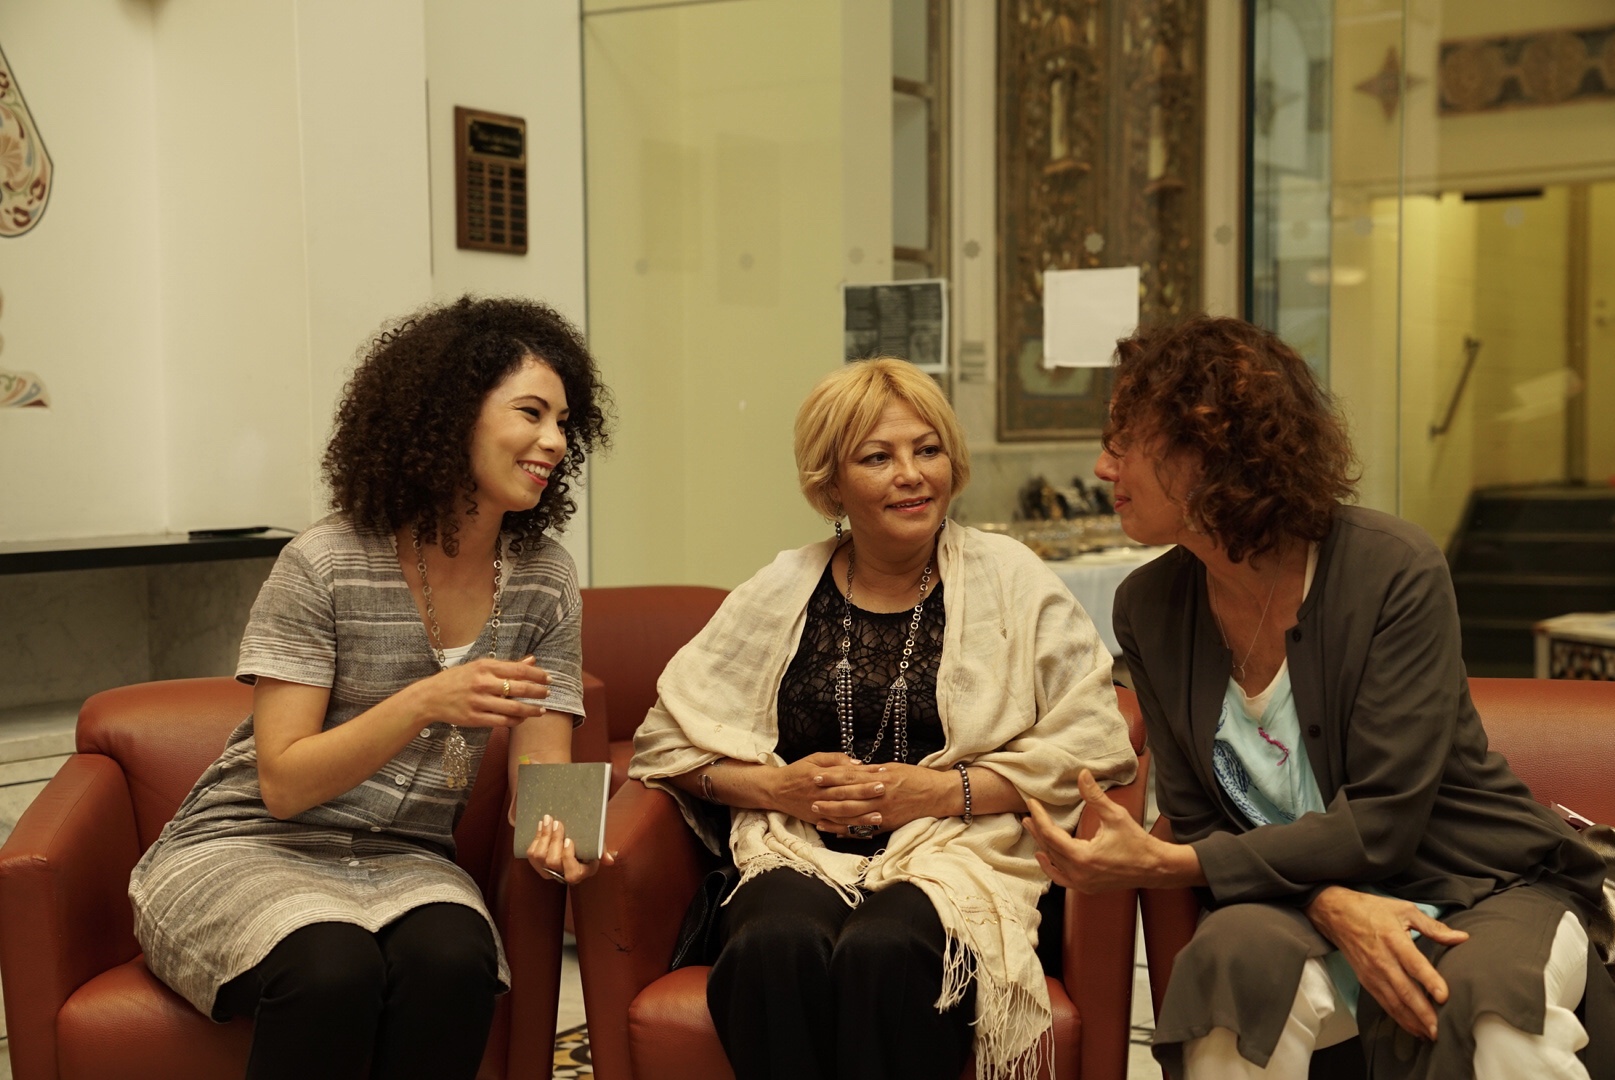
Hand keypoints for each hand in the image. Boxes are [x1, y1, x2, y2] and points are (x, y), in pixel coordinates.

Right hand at [409, 656, 550, 728]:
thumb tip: (532, 661)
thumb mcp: (480, 666)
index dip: (537, 675)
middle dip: (538, 692)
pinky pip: (502, 722)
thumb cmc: (458, 679)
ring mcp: (478, 702)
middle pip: (519, 689)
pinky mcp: (475, 718)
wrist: (431, 697)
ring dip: (531, 710)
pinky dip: (516, 721)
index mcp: (485, 667)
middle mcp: (482, 683)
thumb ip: (506, 666)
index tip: (549, 679)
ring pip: (513, 708)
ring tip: (541, 710)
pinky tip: (522, 719)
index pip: (518, 670)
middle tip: (548, 694)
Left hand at [525, 815, 616, 885]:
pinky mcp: (537, 863)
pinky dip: (536, 837)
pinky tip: (541, 825)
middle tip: (557, 823)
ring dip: (543, 836)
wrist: (573, 838)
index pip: (572, 874)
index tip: (569, 840)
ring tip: (548, 820)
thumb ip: (602, 851)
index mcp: (580, 872)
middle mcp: (562, 875)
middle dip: (554, 840)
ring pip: (540, 857)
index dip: (567, 857)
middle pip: (553, 862)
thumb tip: (610, 859)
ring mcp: (548, 870)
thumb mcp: (597, 846)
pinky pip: (532, 854)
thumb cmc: (587, 843)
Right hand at [764, 752, 870, 825]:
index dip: (863, 773)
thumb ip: (835, 759)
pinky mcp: (819, 820)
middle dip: (865, 792)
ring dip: (862, 816)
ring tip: (879, 816)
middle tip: (884, 790)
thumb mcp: (814, 758)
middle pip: (846, 793)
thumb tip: (857, 763)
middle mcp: (820, 794)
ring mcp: (820, 809)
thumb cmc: (797, 772)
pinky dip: (851, 830)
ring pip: (843, 814)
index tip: (880, 771)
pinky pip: (837, 827)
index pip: (845, 774)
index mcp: (820, 776)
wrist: (776, 790)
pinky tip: (865, 831)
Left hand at [810, 762, 944, 836]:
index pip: (850, 779)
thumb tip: (854, 768)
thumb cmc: (916, 778)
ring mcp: (883, 814)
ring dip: (834, 819)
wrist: (937, 795)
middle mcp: (879, 798)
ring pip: (853, 818)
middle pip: (848, 800)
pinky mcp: (887, 825)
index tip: (816, 777)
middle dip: (828, 801)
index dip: (832, 778)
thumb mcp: (894, 768)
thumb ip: (873, 771)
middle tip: (810, 800)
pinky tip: (837, 833)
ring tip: (818, 819)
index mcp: (880, 780)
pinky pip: (865, 831)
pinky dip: (850, 833)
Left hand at [1023, 769, 1178, 892]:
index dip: (1039, 817)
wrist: (1155, 868)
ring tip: (1032, 828)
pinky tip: (1042, 856)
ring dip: (1042, 844)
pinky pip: (1061, 878)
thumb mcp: (1116, 815)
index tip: (1032, 803)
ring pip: (1053, 862)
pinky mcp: (1087, 887)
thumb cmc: (1137, 843)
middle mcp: (1079, 874)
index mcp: (1083, 857)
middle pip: (1049, 848)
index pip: (1051, 834)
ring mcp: (1082, 883)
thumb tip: (1083, 774)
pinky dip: (1050, 867)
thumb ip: (1095, 796)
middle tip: (1028, 813)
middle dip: (1037, 829)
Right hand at [1304, 886, 1468, 1041]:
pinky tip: (1413, 1028)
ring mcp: (1372, 973)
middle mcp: (1382, 960)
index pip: (1414, 964)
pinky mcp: (1366, 981)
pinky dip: (1399, 1018)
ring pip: (1394, 1002)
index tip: (1444, 996)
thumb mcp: (1404, 910)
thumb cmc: (1371, 910)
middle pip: (1405, 990)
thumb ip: (1433, 926)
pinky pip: (1385, 1003)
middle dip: (1422, 1012)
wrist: (1336, 915)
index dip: (1429, 980)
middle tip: (1439, 1029)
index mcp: (1394, 939)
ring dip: (1412, 1020)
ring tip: (1430, 1035)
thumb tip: (1461, 938)